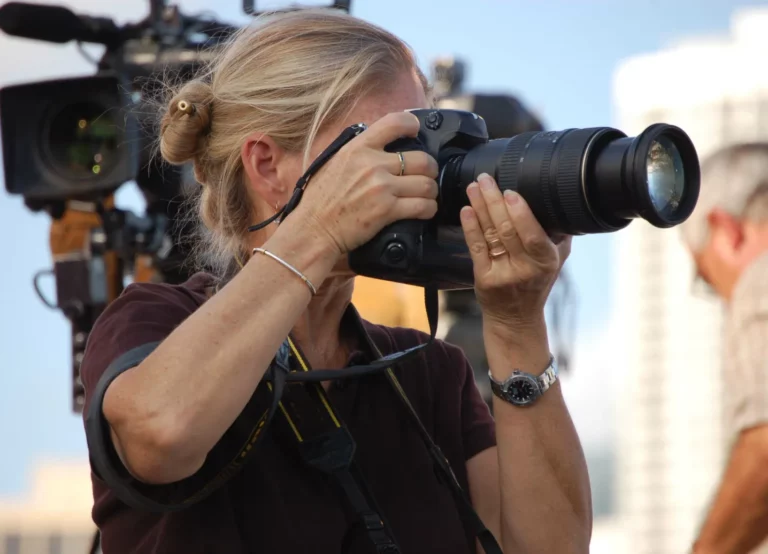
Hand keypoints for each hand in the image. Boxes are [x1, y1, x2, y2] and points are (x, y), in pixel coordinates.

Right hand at [294, 112, 438, 255]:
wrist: (313, 229)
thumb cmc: (320, 200)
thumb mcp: (334, 162)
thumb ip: (358, 151)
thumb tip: (379, 144)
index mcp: (358, 148)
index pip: (395, 122)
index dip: (412, 125)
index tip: (415, 131)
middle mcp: (372, 164)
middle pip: (422, 158)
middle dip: (429, 168)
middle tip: (425, 175)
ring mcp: (381, 187)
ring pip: (426, 184)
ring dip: (430, 191)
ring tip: (425, 195)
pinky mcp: (387, 210)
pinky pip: (422, 206)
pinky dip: (428, 209)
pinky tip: (424, 210)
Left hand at [459, 173, 570, 332]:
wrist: (515, 319)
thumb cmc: (536, 283)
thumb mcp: (557, 261)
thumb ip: (559, 234)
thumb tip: (559, 200)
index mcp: (546, 261)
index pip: (533, 234)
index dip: (520, 213)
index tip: (510, 191)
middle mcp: (525, 269)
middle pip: (507, 230)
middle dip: (494, 201)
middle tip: (485, 179)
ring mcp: (503, 274)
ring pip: (490, 235)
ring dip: (480, 208)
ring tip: (473, 188)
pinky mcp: (483, 279)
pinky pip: (476, 248)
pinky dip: (470, 227)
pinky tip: (466, 210)